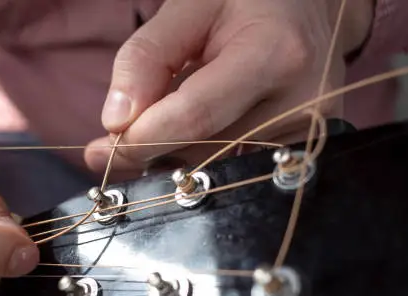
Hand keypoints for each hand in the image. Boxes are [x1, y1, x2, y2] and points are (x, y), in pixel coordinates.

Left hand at [85, 0, 373, 173]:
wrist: (307, 8)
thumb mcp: (189, 6)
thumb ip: (147, 57)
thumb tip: (116, 121)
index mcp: (274, 54)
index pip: (194, 117)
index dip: (141, 139)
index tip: (100, 150)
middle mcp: (299, 102)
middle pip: (201, 149)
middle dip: (147, 150)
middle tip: (107, 146)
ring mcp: (304, 132)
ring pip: (211, 166)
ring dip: (170, 154)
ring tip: (152, 125)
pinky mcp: (299, 149)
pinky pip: (231, 167)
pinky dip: (196, 156)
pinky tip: (181, 135)